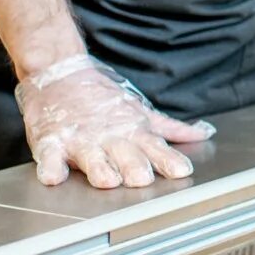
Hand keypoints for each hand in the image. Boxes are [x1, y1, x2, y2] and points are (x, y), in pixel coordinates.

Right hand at [15, 55, 213, 188]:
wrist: (59, 74)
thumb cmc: (101, 99)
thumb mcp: (140, 112)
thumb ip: (171, 128)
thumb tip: (204, 133)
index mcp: (132, 131)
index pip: (155, 147)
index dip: (168, 160)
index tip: (181, 171)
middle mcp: (108, 136)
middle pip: (125, 154)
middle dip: (134, 166)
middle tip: (143, 179)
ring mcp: (80, 138)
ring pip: (91, 157)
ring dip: (99, 168)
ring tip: (106, 180)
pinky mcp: (50, 141)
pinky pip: (49, 156)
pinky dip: (50, 166)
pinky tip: (53, 176)